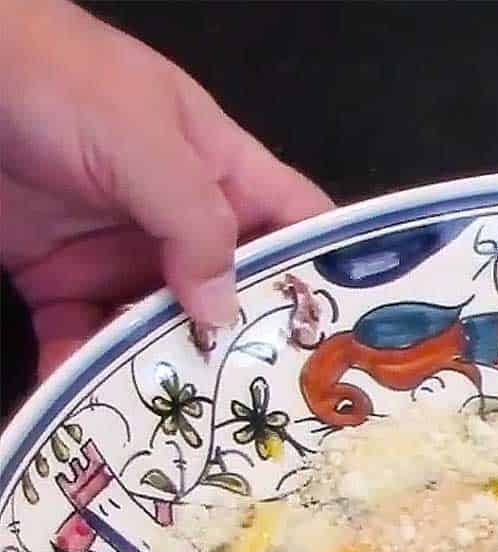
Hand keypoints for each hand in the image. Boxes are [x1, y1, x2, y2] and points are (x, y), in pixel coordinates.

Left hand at [0, 0, 331, 379]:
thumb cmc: (54, 79)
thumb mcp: (141, 138)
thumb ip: (193, 224)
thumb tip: (223, 313)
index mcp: (221, 173)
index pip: (296, 226)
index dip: (328, 276)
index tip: (349, 341)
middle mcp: (180, 224)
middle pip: (235, 300)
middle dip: (250, 354)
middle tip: (276, 417)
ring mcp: (120, 258)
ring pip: (163, 334)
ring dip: (171, 380)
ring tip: (192, 432)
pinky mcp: (60, 284)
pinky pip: (82, 341)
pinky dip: (85, 377)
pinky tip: (97, 413)